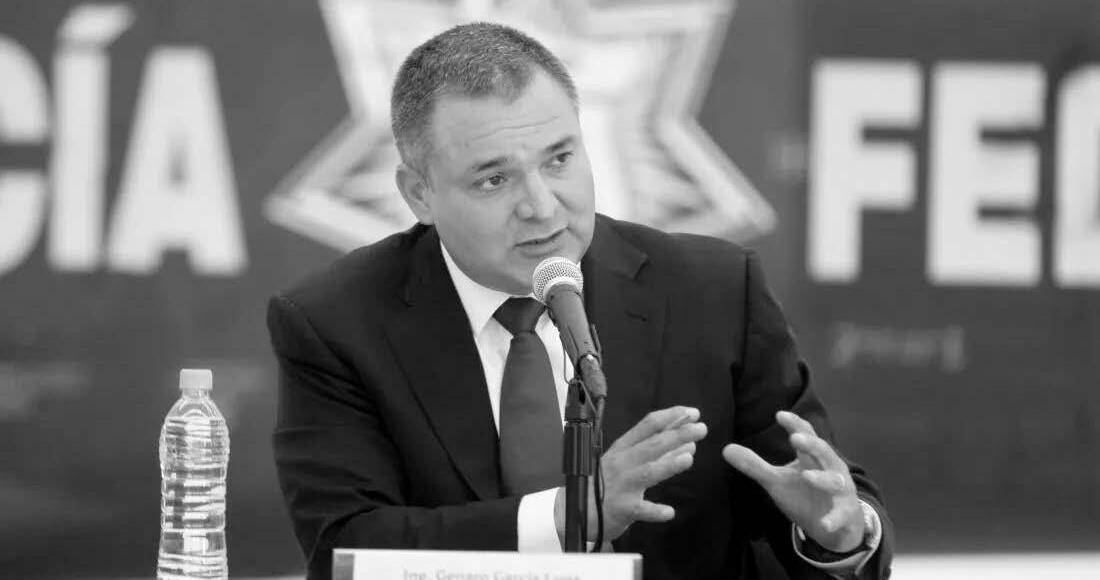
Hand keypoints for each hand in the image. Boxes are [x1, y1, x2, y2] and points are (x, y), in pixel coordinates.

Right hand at [556, 406, 706, 543]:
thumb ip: (660, 453)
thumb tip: (689, 442)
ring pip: (647, 472)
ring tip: (688, 458)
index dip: (672, 417)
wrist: (579, 510)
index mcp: (624, 446)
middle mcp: (623, 462)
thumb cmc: (608, 483)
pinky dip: (654, 510)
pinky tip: (669, 512)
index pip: (648, 425)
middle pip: (652, 445)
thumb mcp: (629, 462)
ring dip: (668, 464)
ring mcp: (622, 485)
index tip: (693, 413)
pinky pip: (640, 510)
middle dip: (677, 435)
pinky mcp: (622, 508)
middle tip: (701, 429)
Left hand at [722, 410, 863, 551]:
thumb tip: (725, 449)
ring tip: (806, 476)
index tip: (779, 415)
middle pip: (823, 452)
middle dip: (811, 445)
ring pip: (834, 482)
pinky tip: (825, 524)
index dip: (795, 425)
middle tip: (795, 438)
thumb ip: (754, 465)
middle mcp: (830, 469)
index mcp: (812, 458)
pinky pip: (841, 516)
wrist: (836, 526)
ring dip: (822, 479)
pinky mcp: (845, 514)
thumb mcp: (777, 480)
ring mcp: (840, 491)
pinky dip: (834, 519)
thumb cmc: (805, 494)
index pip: (805, 435)